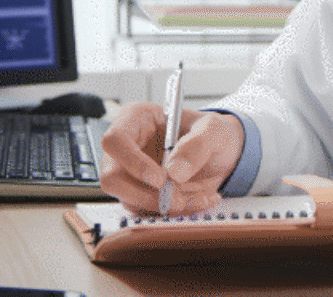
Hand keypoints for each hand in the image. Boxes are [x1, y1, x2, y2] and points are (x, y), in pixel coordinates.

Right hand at [100, 102, 244, 214]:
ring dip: (165, 205)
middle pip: (111, 178)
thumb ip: (197, 145)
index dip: (132, 162)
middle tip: (177, 199)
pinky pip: (147, 212)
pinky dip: (174, 213)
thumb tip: (174, 172)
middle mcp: (127, 147)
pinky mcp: (140, 194)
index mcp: (136, 119)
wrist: (220, 153)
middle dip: (145, 195)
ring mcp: (130, 173)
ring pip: (129, 200)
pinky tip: (196, 199)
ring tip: (197, 194)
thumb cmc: (211, 133)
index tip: (160, 179)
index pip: (115, 140)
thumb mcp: (213, 130)